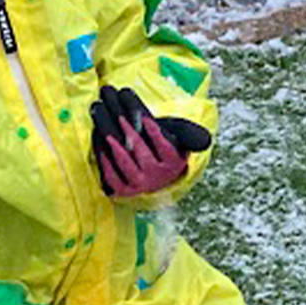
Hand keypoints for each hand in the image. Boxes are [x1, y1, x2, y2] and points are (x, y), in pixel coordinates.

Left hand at [90, 86, 210, 197]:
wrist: (155, 179)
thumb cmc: (165, 151)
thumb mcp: (179, 142)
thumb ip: (190, 136)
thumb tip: (205, 141)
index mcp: (173, 164)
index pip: (164, 147)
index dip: (155, 132)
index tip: (145, 117)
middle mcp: (157, 177)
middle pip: (140, 151)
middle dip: (128, 129)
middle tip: (119, 114)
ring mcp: (139, 184)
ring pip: (124, 161)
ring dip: (114, 142)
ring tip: (106, 127)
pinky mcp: (123, 190)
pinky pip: (111, 173)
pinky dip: (104, 157)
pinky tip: (100, 140)